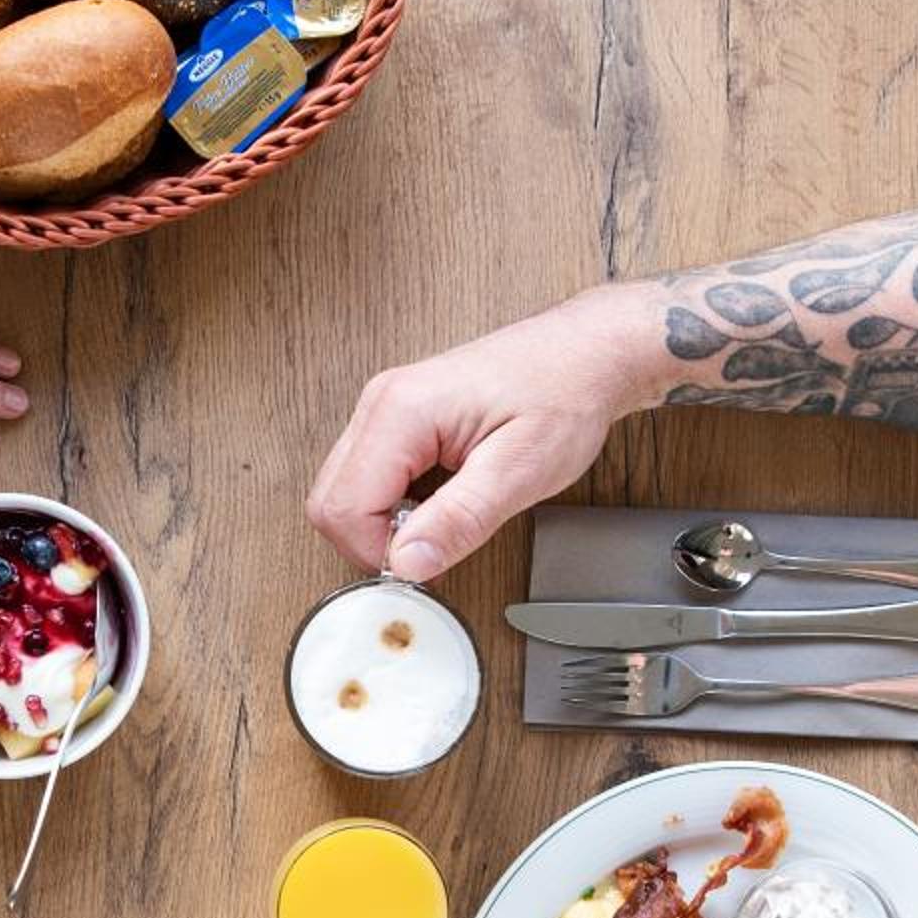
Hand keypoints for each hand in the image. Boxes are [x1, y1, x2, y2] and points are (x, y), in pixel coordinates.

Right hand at [305, 283, 654, 581]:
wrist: (588, 354)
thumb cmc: (564, 396)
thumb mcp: (520, 471)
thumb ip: (459, 520)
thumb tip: (407, 563)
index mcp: (403, 411)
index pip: (343, 507)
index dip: (377, 552)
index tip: (425, 562)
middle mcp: (383, 403)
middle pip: (330, 502)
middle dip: (371, 542)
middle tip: (431, 549)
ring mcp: (386, 407)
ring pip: (343, 492)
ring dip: (382, 525)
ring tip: (441, 522)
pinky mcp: (399, 418)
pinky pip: (367, 478)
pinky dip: (392, 507)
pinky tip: (438, 503)